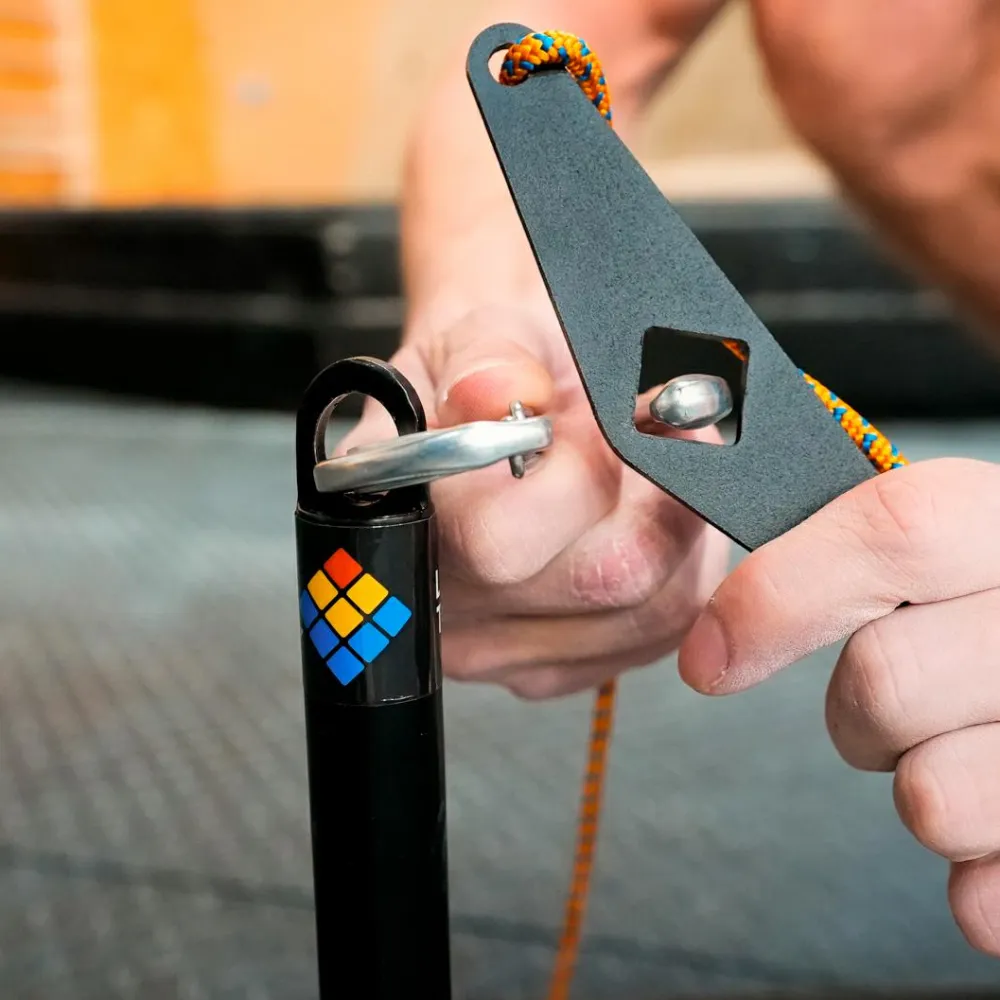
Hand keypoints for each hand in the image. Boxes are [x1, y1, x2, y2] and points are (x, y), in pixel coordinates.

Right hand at [339, 305, 729, 698]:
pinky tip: (642, 512)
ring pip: (652, 606)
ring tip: (641, 463)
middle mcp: (450, 613)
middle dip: (648, 489)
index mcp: (403, 527)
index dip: (581, 474)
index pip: (499, 543)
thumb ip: (485, 357)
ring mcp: (512, 654)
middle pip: (600, 580)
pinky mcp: (574, 667)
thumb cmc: (477, 372)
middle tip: (644, 423)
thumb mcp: (472, 334)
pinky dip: (681, 560)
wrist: (488, 402)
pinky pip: (666, 623)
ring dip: (674, 522)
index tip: (603, 416)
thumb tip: (496, 392)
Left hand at [678, 457, 999, 954]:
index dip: (779, 594)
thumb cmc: (990, 607)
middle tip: (887, 706)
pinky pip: (986, 894)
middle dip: (852, 713)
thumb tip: (696, 569)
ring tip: (963, 750)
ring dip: (918, 784)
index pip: (896, 529)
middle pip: (884, 680)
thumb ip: (842, 542)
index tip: (707, 658)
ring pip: (930, 798)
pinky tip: (998, 830)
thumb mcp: (945, 546)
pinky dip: (972, 874)